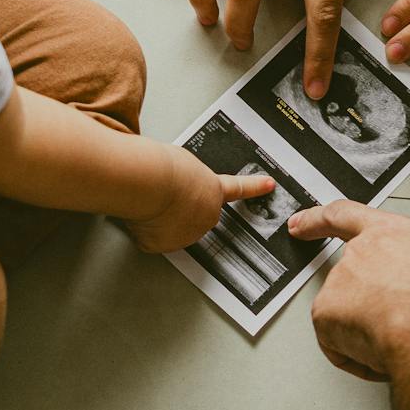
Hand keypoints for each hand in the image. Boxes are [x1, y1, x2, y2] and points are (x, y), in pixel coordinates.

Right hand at [122, 148, 274, 253]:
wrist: (149, 183)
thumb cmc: (163, 167)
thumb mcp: (184, 163)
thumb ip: (190, 178)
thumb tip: (175, 189)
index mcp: (214, 190)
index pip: (238, 189)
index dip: (253, 188)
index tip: (269, 185)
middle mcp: (206, 216)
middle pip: (194, 214)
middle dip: (179, 206)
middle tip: (162, 192)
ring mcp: (186, 234)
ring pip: (172, 227)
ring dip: (160, 217)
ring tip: (149, 198)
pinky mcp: (163, 246)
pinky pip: (152, 237)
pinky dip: (144, 228)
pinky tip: (140, 214)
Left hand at [288, 201, 409, 381]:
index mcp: (394, 232)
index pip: (346, 216)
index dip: (318, 220)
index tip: (299, 224)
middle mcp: (361, 251)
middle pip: (352, 278)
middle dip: (364, 304)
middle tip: (390, 328)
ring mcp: (339, 281)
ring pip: (348, 316)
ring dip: (370, 334)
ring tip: (405, 344)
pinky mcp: (326, 314)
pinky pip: (338, 344)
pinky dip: (358, 358)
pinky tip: (385, 360)